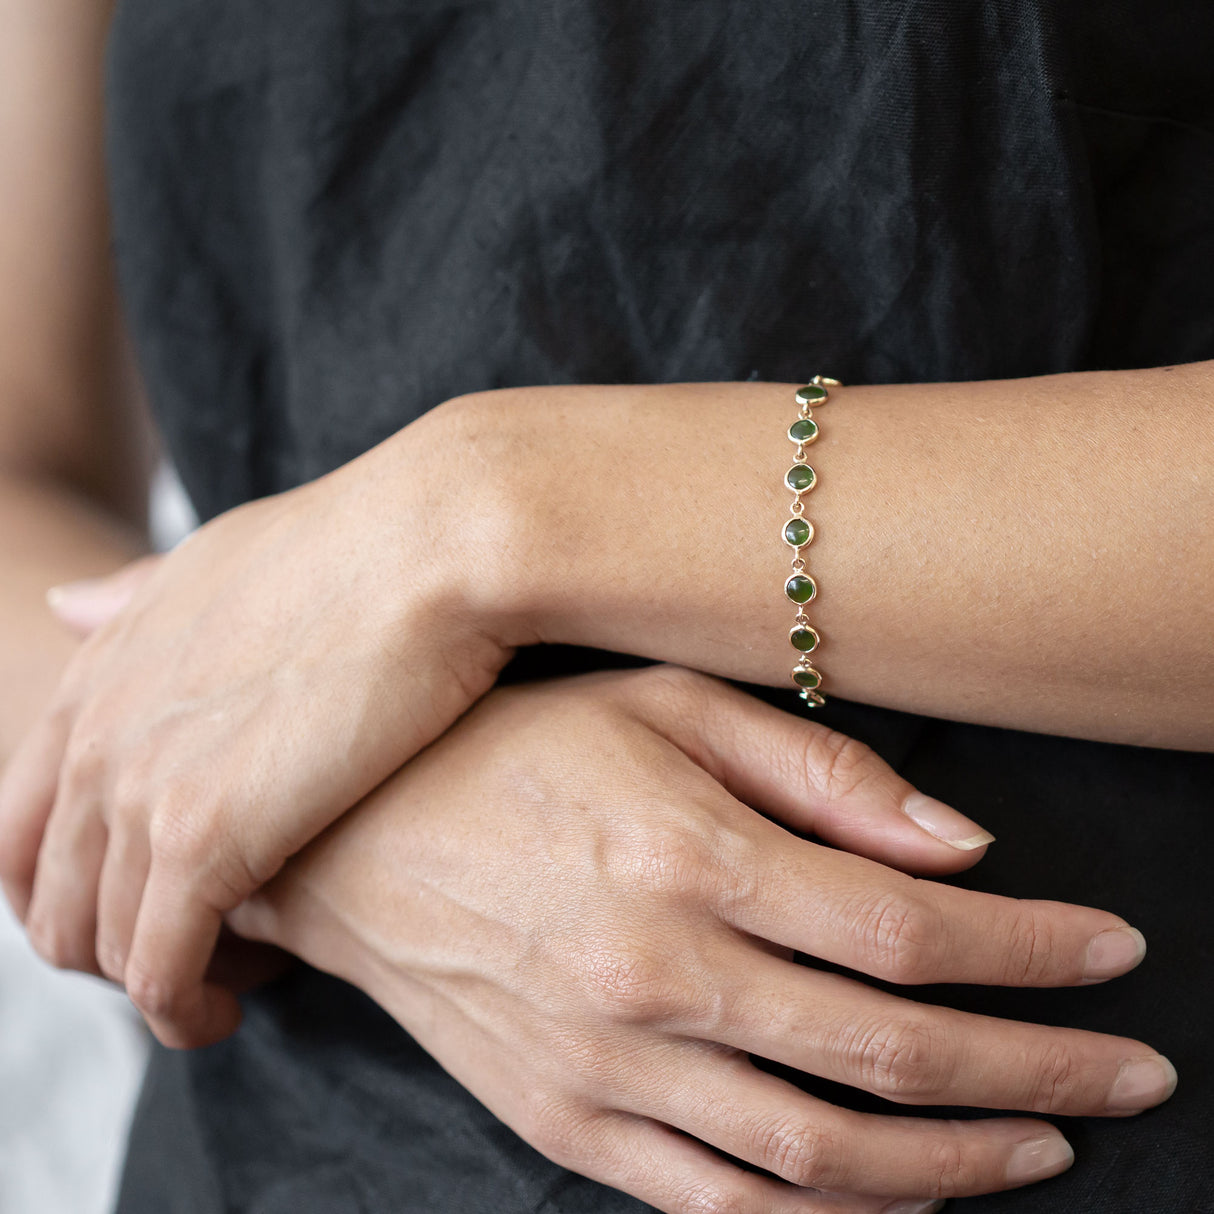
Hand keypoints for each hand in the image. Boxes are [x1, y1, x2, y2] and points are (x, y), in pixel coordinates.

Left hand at [0, 410, 510, 1046]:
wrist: (433, 545)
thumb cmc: (361, 550)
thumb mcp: (221, 562)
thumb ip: (137, 599)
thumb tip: (64, 608)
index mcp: (100, 671)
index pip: (19, 819)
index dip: (65, 883)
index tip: (140, 905)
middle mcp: (95, 732)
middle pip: (43, 894)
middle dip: (99, 948)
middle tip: (184, 963)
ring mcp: (138, 784)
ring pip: (93, 942)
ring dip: (146, 986)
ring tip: (218, 994)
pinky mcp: (202, 837)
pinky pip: (157, 967)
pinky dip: (180, 1007)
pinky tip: (232, 1007)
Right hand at [230, 667, 1172, 1213]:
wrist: (354, 838)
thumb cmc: (510, 745)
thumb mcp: (661, 705)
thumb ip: (814, 770)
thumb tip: (961, 845)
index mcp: (683, 857)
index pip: (907, 931)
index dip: (1033, 953)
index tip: (1115, 955)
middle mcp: (653, 979)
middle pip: (889, 1059)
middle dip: (1038, 1071)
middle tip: (1132, 1072)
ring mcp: (605, 1071)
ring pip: (820, 1164)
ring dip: (956, 1167)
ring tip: (1044, 1145)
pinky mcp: (564, 1123)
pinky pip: (718, 1208)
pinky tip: (898, 1203)